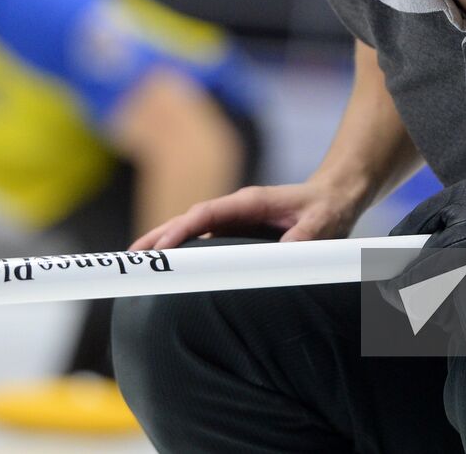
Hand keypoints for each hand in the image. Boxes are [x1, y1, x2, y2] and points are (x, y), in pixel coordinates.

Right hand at [130, 179, 365, 249]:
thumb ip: (303, 238)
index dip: (182, 230)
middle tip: (131, 256)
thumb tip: (283, 255)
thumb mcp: (321, 223)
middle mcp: (236, 208)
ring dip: (166, 244)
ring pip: (192, 231)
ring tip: (139, 263)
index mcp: (250, 202)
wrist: (334, 196)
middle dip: (159, 236)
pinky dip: (184, 252)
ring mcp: (235, 220)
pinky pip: (204, 241)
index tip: (162, 248)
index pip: (207, 214)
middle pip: (189, 220)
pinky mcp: (237, 232)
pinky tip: (170, 269)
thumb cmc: (326, 208)